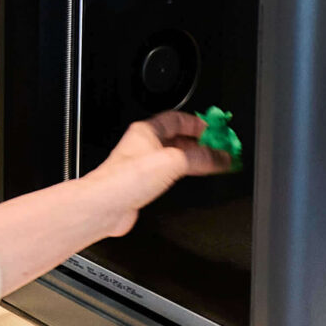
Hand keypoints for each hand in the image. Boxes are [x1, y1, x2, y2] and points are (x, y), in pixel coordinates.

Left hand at [86, 112, 233, 236]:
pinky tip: (190, 179)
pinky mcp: (143, 184)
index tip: (214, 130)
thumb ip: (200, 158)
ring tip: (209, 162)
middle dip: (198, 142)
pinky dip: (183, 174)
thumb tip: (221, 157)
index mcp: (147, 131)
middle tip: (216, 147)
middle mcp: (144, 146)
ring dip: (192, 159)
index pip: (177, 119)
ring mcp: (143, 165)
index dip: (197, 123)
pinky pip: (169, 174)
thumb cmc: (124, 179)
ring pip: (173, 156)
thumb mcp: (172, 161)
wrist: (105, 206)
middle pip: (176, 138)